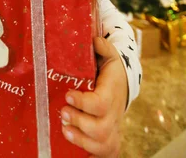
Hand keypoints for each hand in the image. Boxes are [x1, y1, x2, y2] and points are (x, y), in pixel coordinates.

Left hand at [61, 36, 127, 157]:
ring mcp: (113, 128)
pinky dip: (90, 152)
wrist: (123, 86)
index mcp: (111, 93)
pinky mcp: (110, 139)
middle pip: (100, 128)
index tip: (68, 95)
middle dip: (79, 122)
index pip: (100, 103)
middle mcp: (114, 114)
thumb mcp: (108, 56)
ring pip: (101, 143)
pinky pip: (104, 152)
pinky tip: (74, 144)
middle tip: (62, 112)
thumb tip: (93, 39)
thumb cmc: (110, 71)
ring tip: (64, 127)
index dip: (84, 102)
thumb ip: (102, 47)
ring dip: (80, 139)